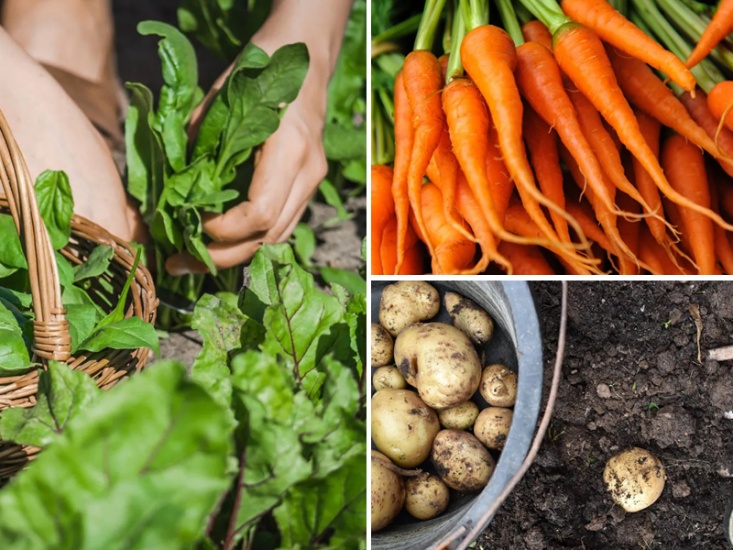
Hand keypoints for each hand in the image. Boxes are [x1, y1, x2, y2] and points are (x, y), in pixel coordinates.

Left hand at [166, 0, 352, 274]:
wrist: (308, 59)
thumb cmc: (262, 68)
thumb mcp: (222, 95)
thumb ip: (198, 139)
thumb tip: (169, 184)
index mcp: (290, 150)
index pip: (260, 212)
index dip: (223, 231)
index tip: (190, 224)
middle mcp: (308, 173)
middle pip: (269, 236)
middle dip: (223, 256)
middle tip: (179, 262)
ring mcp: (312, 181)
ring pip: (277, 236)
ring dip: (236, 254)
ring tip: (195, 258)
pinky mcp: (307, 184)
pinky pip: (280, 223)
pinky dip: (251, 238)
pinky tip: (222, 241)